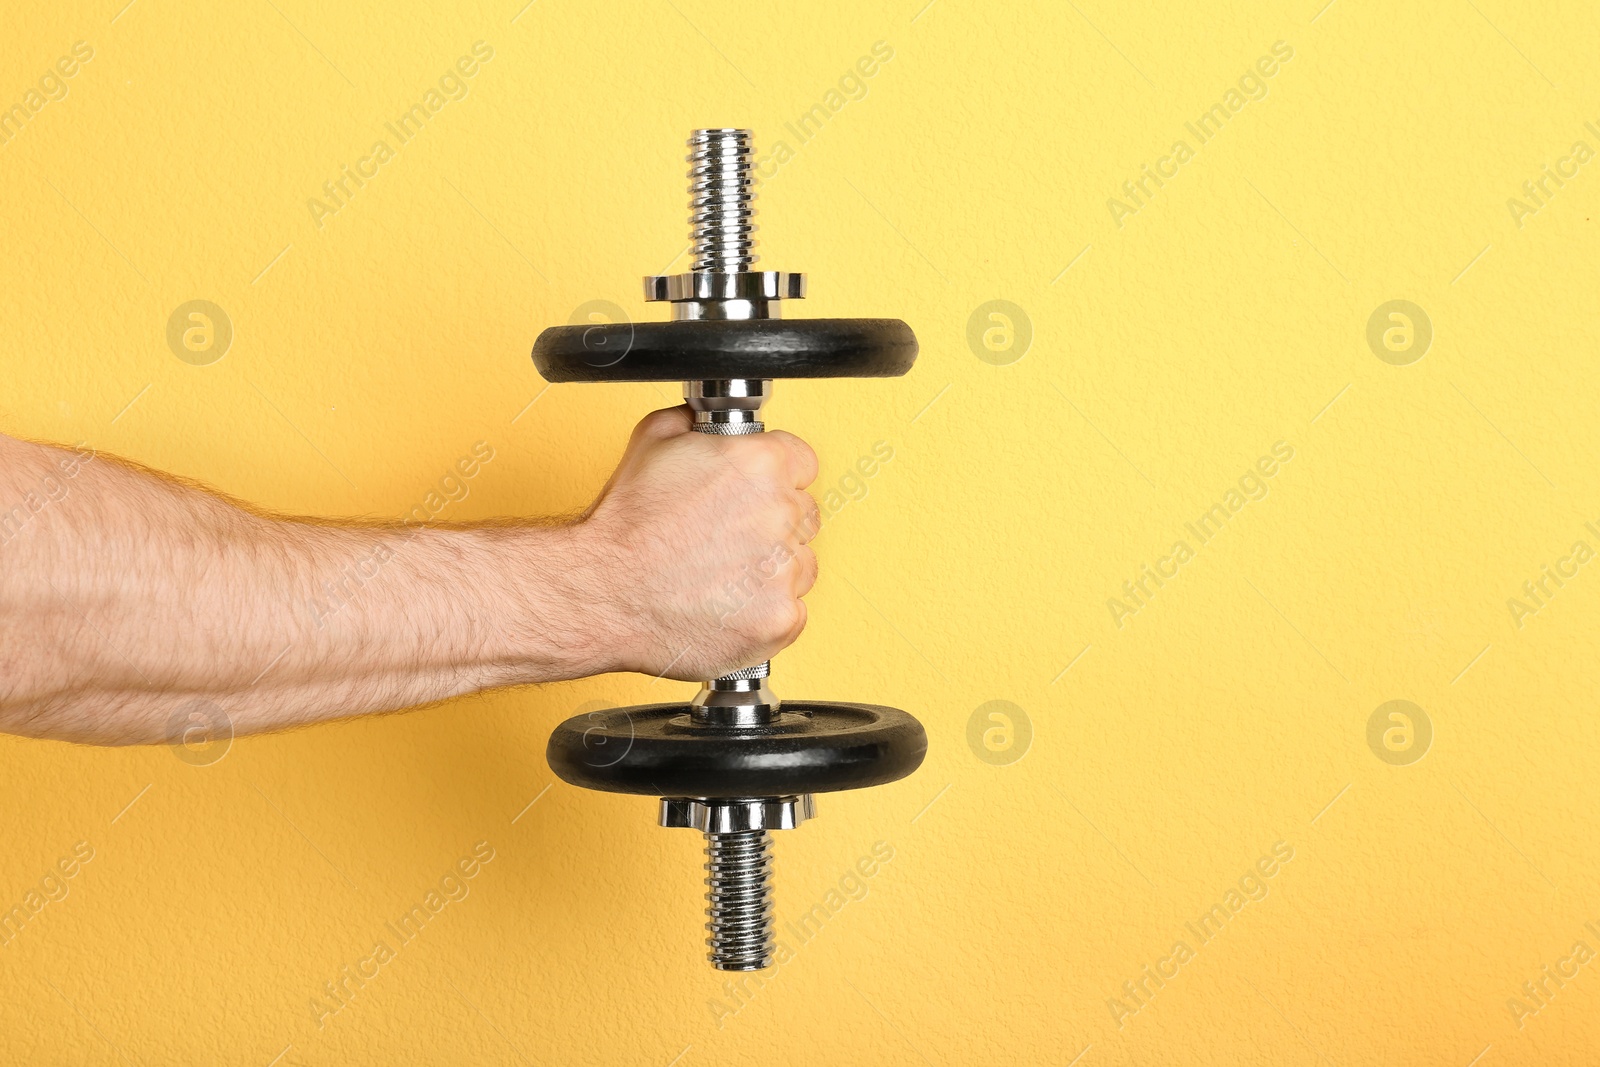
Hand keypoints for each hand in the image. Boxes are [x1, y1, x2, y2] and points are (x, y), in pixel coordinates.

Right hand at [577, 406, 820, 679]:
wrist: (602, 590)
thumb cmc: (625, 525)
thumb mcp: (652, 439)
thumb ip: (696, 420)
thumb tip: (707, 417)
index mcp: (760, 463)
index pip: (802, 463)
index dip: (776, 477)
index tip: (757, 493)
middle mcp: (779, 513)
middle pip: (803, 515)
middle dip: (772, 524)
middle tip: (727, 538)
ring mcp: (783, 570)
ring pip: (801, 566)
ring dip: (771, 571)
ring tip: (722, 575)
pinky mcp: (779, 618)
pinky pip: (793, 612)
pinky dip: (765, 613)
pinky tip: (728, 604)